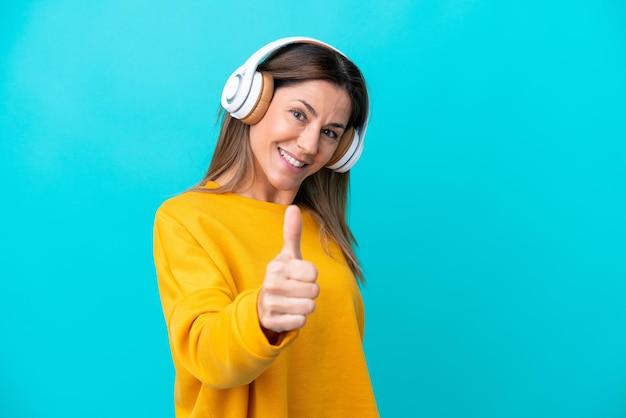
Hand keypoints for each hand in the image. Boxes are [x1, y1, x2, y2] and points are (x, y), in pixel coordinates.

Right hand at [258, 205, 318, 338]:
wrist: (262, 305)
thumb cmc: (283, 277)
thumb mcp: (288, 255)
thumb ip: (292, 233)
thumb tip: (292, 207)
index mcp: (277, 266)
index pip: (314, 272)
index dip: (311, 276)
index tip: (299, 276)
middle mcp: (271, 284)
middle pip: (314, 291)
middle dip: (310, 292)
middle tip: (296, 291)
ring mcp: (270, 304)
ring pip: (309, 307)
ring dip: (305, 306)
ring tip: (293, 301)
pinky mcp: (272, 322)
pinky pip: (301, 322)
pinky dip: (298, 319)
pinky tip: (288, 314)